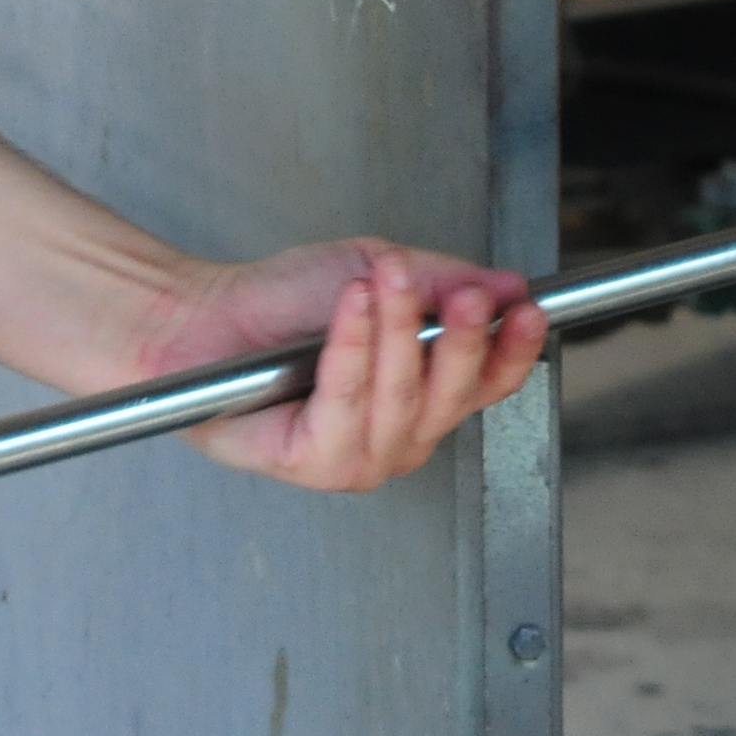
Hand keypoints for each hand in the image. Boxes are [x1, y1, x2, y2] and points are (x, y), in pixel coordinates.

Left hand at [131, 241, 549, 493]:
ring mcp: (359, 458)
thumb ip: (442, 281)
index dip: (513, 350)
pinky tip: (350, 306)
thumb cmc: (287, 301)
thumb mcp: (378, 271)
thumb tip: (505, 287)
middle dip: (461, 338)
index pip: (490, 384)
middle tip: (461, 294)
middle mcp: (401, 437)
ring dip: (396, 330)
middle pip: (453, 395)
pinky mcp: (314, 463)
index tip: (527, 310)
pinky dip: (350, 348)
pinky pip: (346, 402)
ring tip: (385, 278)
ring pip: (401, 398)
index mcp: (425, 395)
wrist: (209, 316)